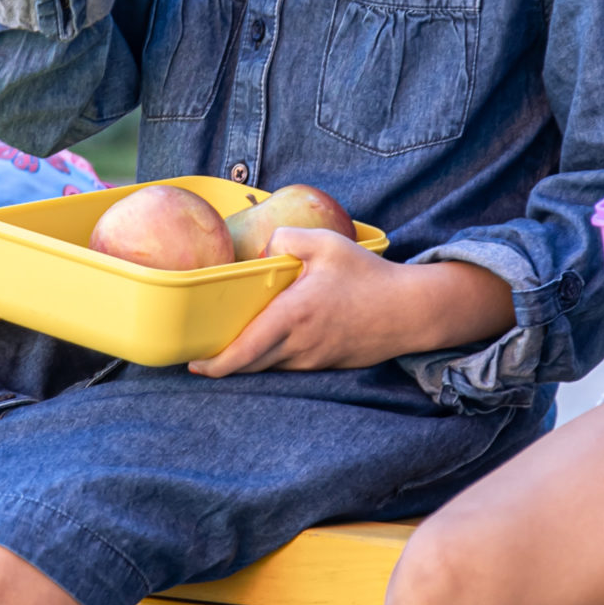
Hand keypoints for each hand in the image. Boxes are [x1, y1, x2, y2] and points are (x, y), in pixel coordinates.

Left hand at [189, 231, 511, 377]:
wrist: (409, 311)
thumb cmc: (368, 276)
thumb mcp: (327, 244)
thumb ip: (288, 238)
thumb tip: (262, 249)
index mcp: (294, 317)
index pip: (245, 353)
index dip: (215, 364)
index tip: (194, 362)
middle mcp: (300, 345)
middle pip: (250, 365)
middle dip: (223, 363)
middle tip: (199, 351)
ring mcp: (314, 359)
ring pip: (270, 366)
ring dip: (249, 359)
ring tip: (229, 343)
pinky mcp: (326, 363)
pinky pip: (290, 364)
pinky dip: (273, 356)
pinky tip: (269, 338)